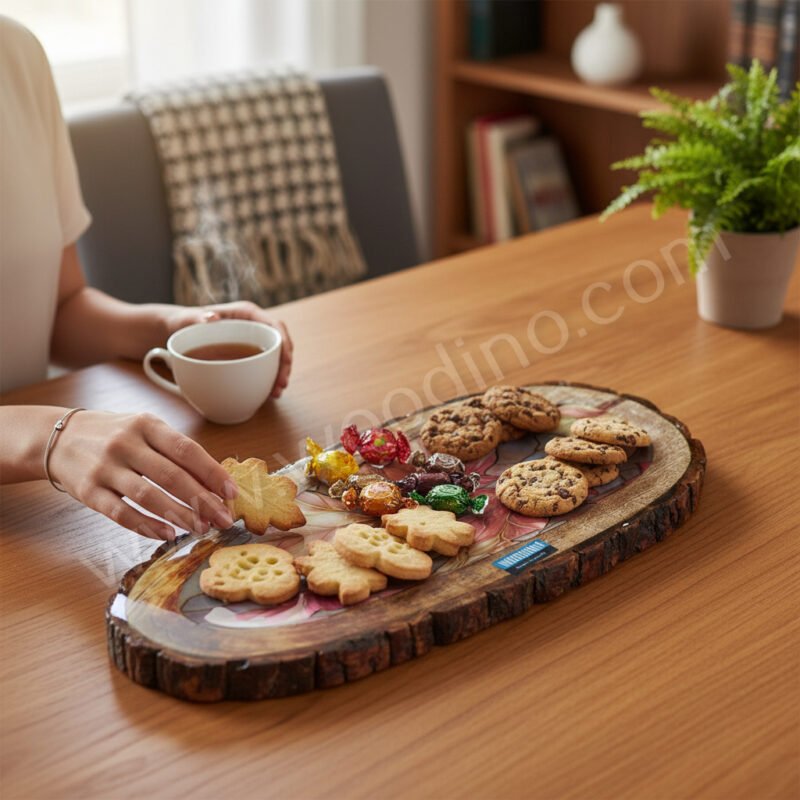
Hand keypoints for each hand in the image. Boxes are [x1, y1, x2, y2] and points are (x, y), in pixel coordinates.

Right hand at [48, 410, 236, 540]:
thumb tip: (215, 481)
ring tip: (200, 528)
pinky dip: (146, 525)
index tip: (231, 493)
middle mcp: (126, 443)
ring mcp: (105, 467)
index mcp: (147, 424)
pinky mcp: (88, 491)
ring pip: (148, 495)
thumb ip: (175, 451)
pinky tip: (166, 533)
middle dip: (202, 500)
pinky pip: (121, 512)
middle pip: (171, 475)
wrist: (58, 438)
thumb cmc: (114, 435)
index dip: (212, 473)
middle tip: (222, 519)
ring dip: (179, 515)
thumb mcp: (145, 430)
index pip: (187, 450)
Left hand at [166, 301, 292, 397]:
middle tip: (281, 385)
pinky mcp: (248, 355)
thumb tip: (212, 319)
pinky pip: (264, 366)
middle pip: (279, 343)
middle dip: (285, 364)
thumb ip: (197, 318)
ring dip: (279, 374)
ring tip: (276, 393)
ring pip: (275, 356)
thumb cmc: (181, 323)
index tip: (286, 361)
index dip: (284, 342)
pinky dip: (268, 379)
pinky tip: (268, 394)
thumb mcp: (186, 320)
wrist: (176, 334)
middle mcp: (253, 326)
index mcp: (246, 313)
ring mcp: (252, 341)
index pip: (274, 325)